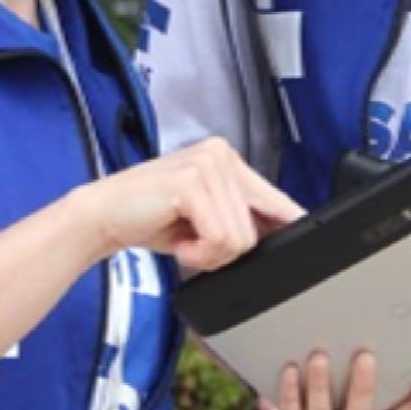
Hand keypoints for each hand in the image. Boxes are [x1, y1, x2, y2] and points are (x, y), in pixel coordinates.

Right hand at [74, 138, 303, 268]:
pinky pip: (220, 238)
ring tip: (183, 242)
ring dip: (209, 255)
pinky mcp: (192, 182)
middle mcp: (221, 154)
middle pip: (255, 228)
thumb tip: (278, 235)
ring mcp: (207, 165)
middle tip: (192, 244)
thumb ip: (237, 218)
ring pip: (240, 238)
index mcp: (228, 159)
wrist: (101, 216)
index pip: (274, 196)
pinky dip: (198, 254)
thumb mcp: (203, 217)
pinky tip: (178, 243)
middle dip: (224, 251)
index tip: (309, 230)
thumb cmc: (151, 218)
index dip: (289, 220)